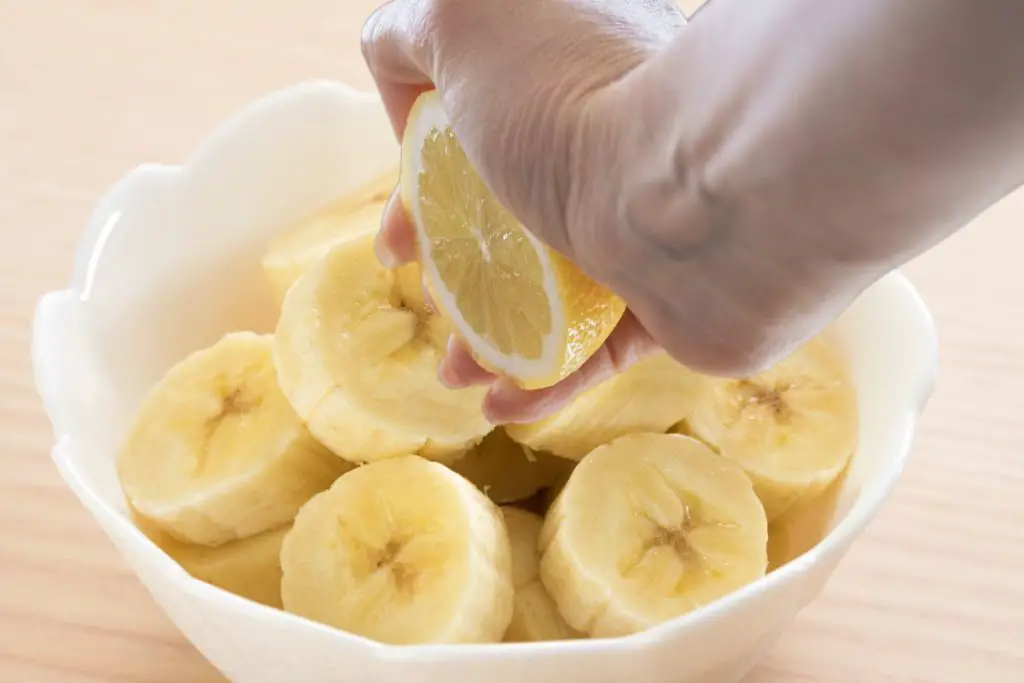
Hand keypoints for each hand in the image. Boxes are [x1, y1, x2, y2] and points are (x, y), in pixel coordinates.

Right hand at [361, 0, 685, 423]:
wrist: (696, 195)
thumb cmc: (570, 101)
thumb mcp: (460, 21)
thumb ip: (410, 32)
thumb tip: (398, 62)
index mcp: (560, 78)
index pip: (477, 134)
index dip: (423, 186)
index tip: (403, 234)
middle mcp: (603, 145)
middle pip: (508, 221)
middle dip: (454, 272)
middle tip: (430, 305)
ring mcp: (639, 224)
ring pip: (552, 292)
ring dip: (490, 341)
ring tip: (457, 374)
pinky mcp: (670, 295)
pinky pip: (600, 347)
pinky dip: (547, 381)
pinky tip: (501, 406)